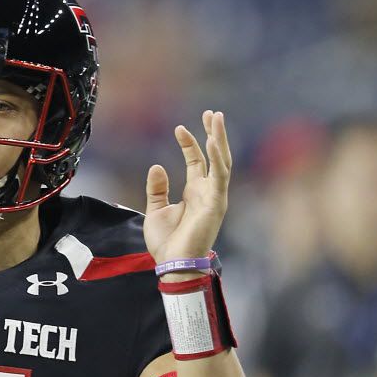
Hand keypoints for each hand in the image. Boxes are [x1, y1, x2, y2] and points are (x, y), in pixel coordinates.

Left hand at [144, 111, 230, 272]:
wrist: (172, 263)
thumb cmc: (166, 242)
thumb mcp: (155, 210)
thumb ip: (157, 188)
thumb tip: (157, 166)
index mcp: (195, 192)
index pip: (196, 161)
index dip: (190, 143)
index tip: (179, 127)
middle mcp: (207, 192)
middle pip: (214, 157)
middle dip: (213, 134)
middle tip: (212, 113)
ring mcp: (214, 197)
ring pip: (221, 162)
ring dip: (220, 140)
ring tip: (216, 118)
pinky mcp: (216, 204)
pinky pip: (219, 177)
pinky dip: (217, 159)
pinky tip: (212, 141)